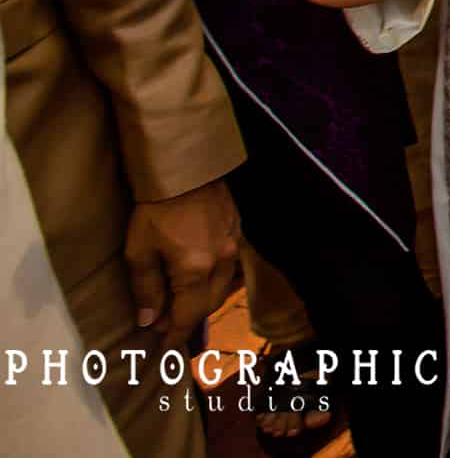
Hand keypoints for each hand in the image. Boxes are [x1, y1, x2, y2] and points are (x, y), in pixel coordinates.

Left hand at [126, 179, 239, 338]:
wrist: (186, 169)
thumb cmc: (156, 210)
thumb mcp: (139, 250)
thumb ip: (146, 288)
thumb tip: (148, 320)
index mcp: (195, 270)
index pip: (187, 315)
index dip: (175, 335)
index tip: (165, 351)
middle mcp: (221, 263)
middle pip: (208, 305)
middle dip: (187, 319)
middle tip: (163, 323)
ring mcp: (234, 246)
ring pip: (222, 287)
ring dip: (202, 301)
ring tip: (180, 302)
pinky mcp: (238, 231)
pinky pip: (229, 267)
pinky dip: (213, 280)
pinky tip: (198, 276)